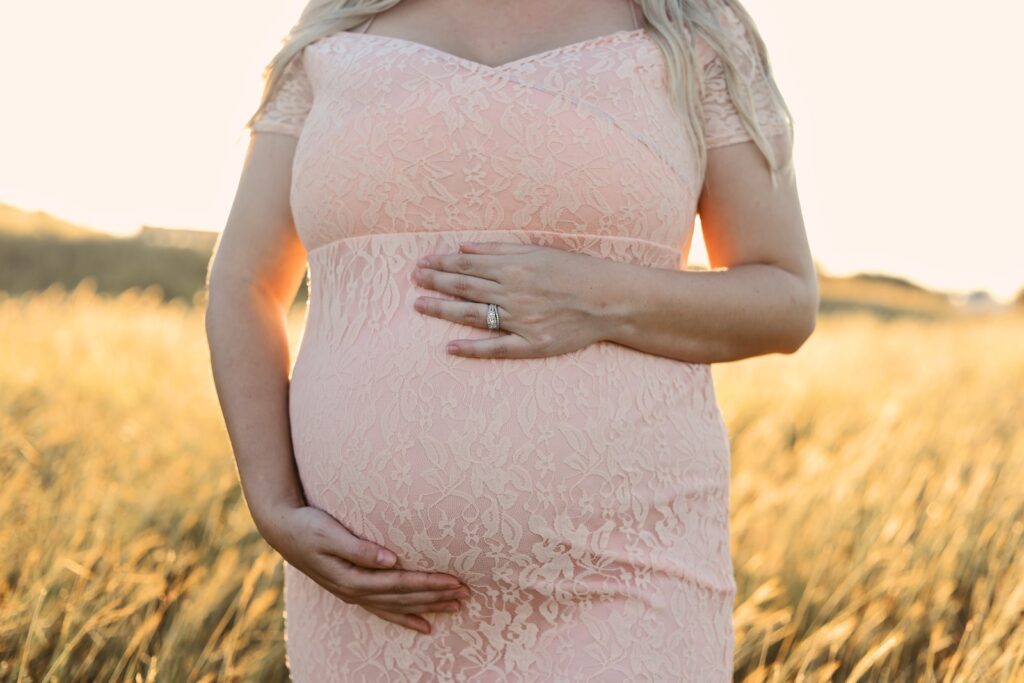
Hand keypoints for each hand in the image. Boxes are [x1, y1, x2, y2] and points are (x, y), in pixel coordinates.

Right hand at [255, 504, 469, 633]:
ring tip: (455, 607)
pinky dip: (406, 618)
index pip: (401, 584)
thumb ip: (359, 548)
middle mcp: (356, 591)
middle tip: (466, 595)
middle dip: (436, 597)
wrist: (282, 530)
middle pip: (404, 599)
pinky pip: (384, 611)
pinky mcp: (352, 590)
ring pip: (398, 607)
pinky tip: (425, 625)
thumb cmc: (308, 525)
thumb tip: (390, 559)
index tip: (455, 581)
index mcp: (353, 578)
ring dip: (428, 607)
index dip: (429, 584)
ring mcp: (354, 594)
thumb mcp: (330, 533)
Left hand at [411, 241, 617, 358]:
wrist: (610, 299)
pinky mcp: (532, 344)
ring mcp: (521, 320)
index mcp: (514, 268)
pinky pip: (496, 348)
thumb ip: (499, 250)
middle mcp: (513, 293)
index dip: (441, 264)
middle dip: (435, 283)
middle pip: (464, 288)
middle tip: (413, 281)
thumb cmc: (576, 271)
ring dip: (443, 310)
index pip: (467, 265)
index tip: (421, 264)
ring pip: (472, 315)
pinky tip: (449, 347)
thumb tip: (463, 248)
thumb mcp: (539, 251)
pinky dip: (471, 348)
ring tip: (419, 306)